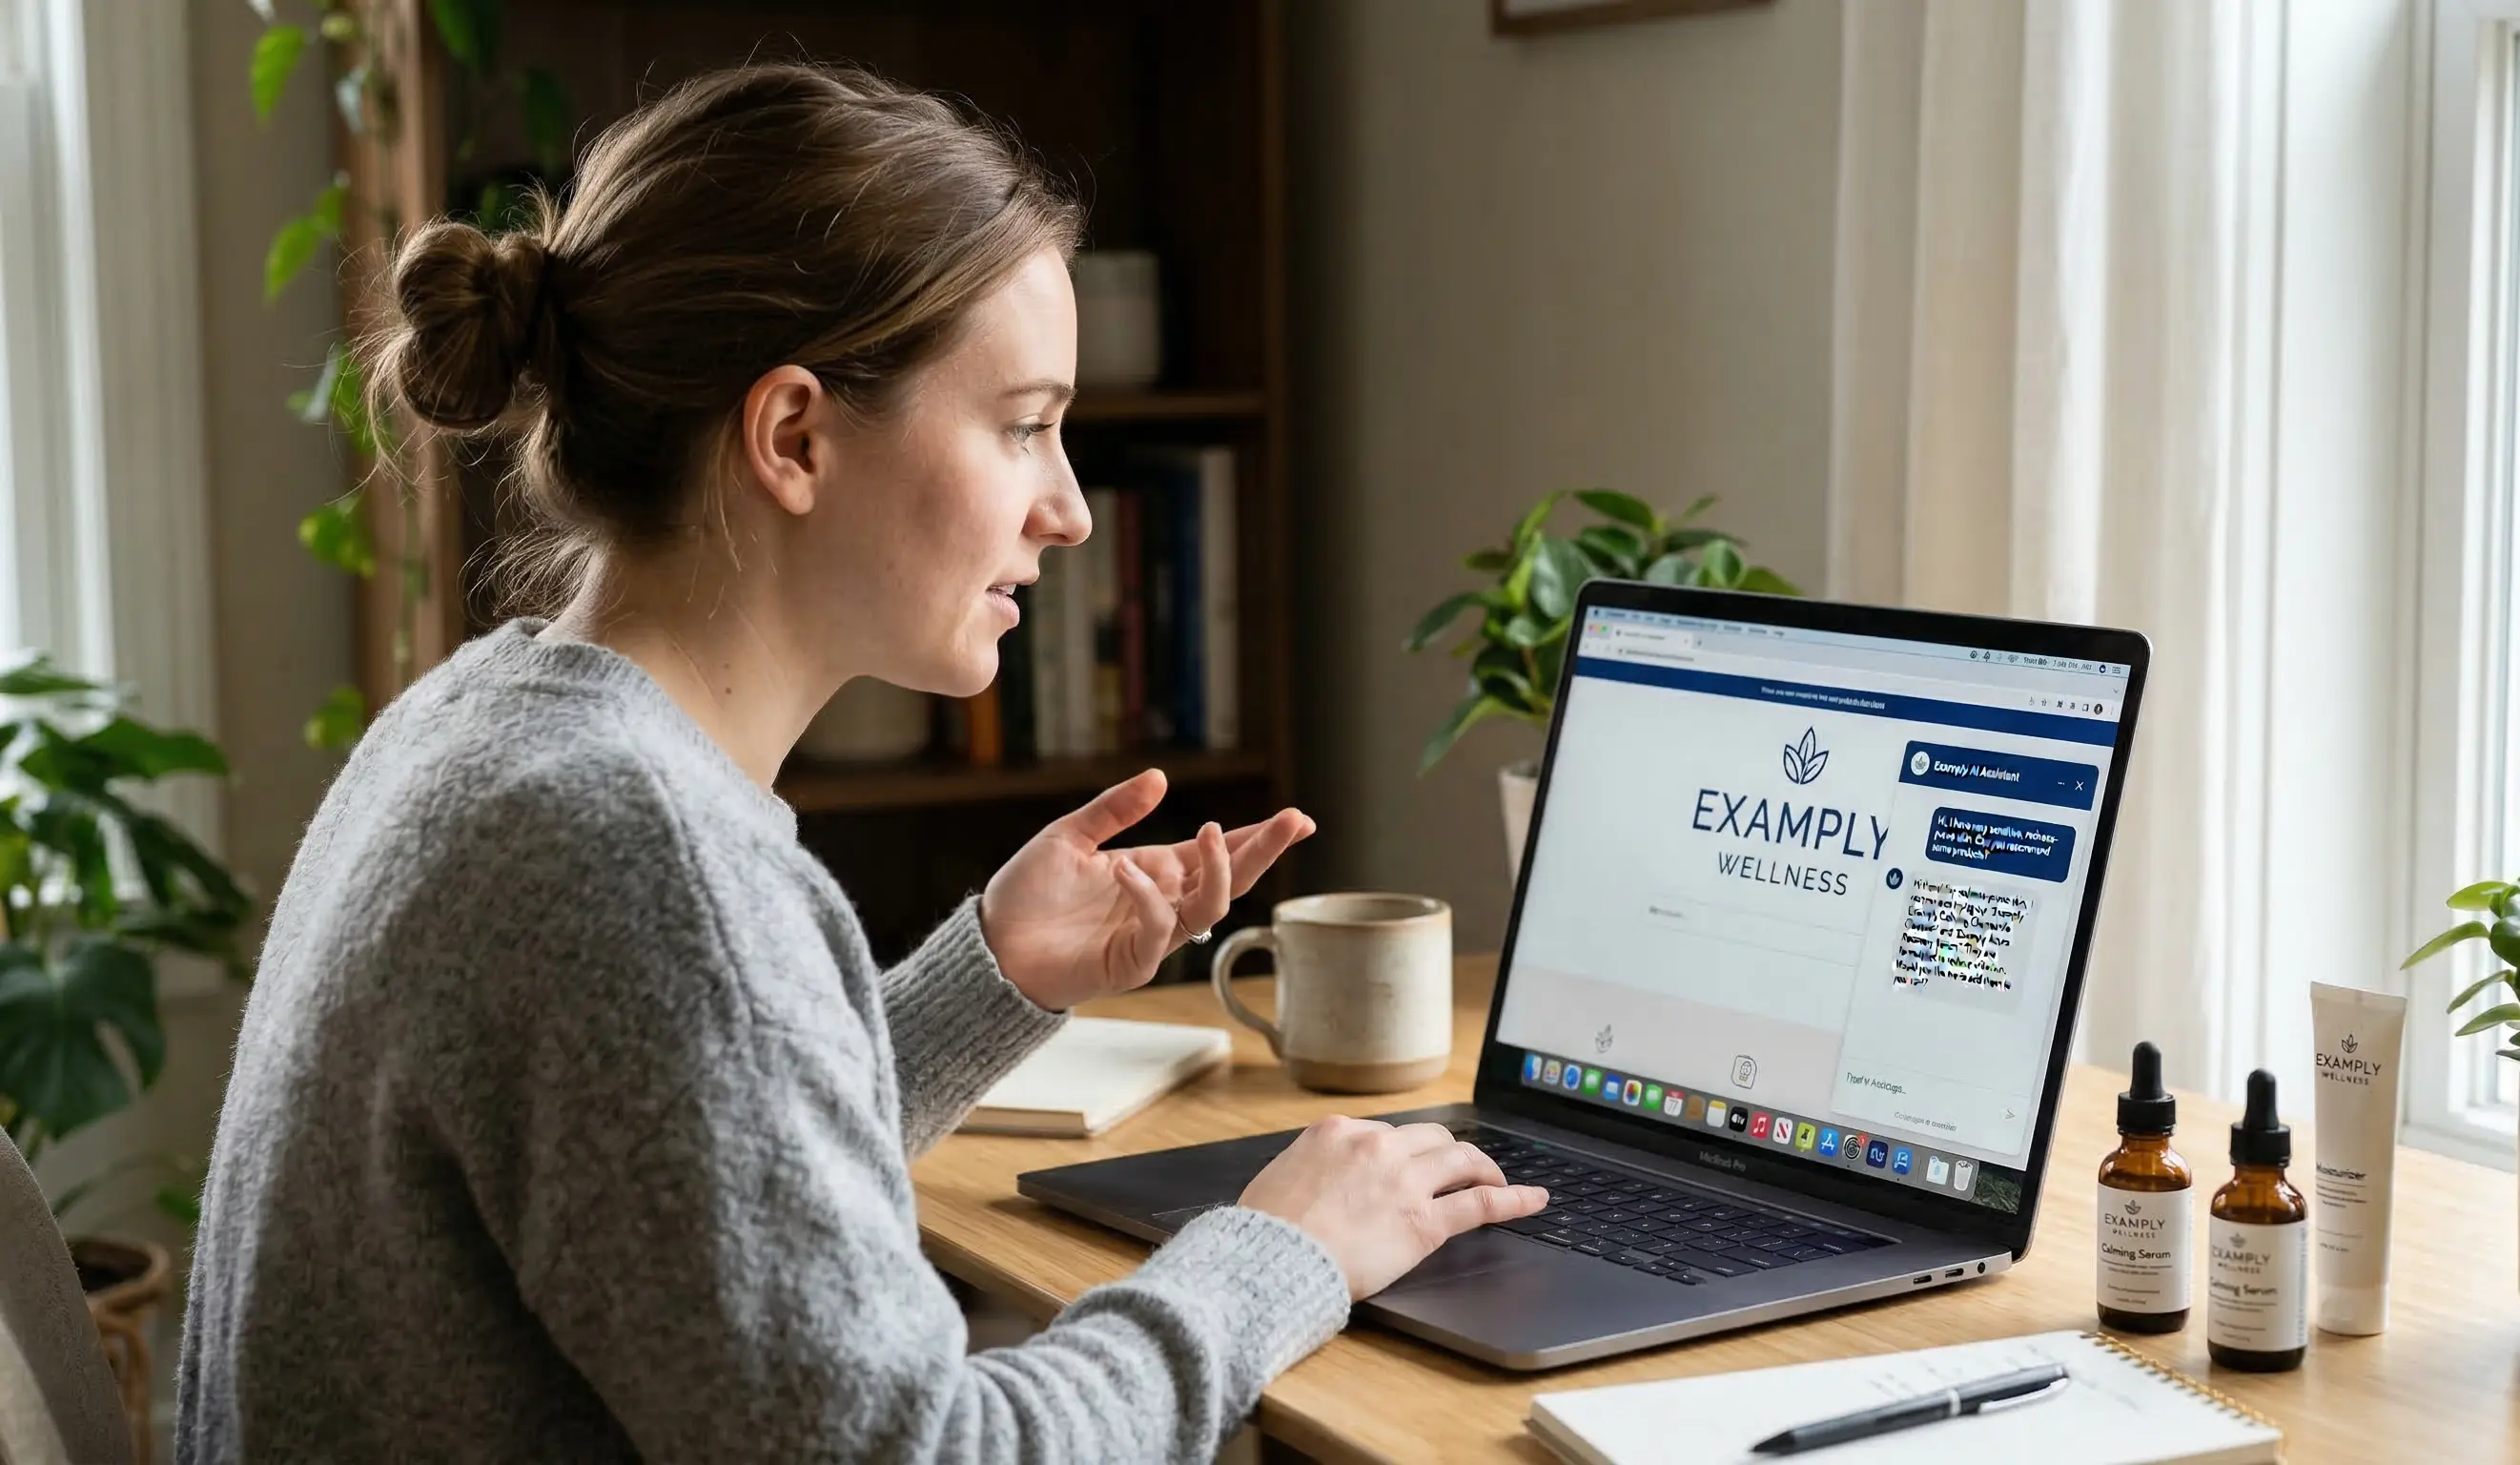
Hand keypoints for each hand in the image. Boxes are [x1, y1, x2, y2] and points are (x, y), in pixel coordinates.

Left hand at [979, 769, 1314, 1011]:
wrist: (991, 944)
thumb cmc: (1027, 895)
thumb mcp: (1069, 836)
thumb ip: (1114, 809)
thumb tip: (1160, 778)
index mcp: (1153, 871)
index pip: (1217, 853)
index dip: (1257, 837)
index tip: (1297, 819)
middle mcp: (1160, 903)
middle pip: (1230, 881)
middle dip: (1265, 851)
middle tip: (1295, 821)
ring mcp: (1148, 936)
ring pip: (1208, 910)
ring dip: (1217, 871)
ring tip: (1209, 832)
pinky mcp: (1128, 964)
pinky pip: (1157, 932)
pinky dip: (1148, 898)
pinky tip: (1128, 868)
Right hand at [1238, 1117, 1549, 1299]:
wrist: (1272, 1260)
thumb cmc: (1266, 1231)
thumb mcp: (1280, 1177)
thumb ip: (1313, 1167)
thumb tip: (1322, 1176)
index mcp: (1337, 1132)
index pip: (1385, 1132)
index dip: (1402, 1150)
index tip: (1409, 1162)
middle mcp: (1376, 1146)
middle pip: (1430, 1137)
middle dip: (1447, 1151)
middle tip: (1460, 1167)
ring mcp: (1405, 1181)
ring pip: (1461, 1160)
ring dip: (1482, 1167)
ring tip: (1496, 1178)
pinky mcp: (1425, 1222)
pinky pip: (1481, 1203)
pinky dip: (1513, 1198)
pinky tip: (1533, 1200)